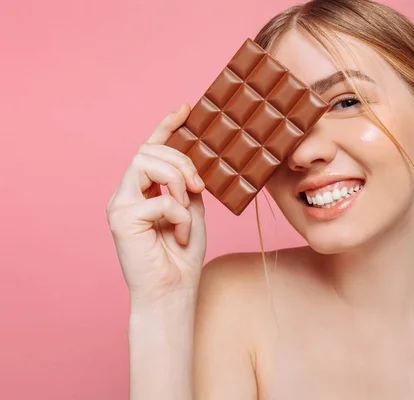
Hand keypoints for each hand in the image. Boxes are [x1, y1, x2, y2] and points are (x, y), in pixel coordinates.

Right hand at [106, 104, 206, 302]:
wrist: (172, 292)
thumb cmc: (182, 256)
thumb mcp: (192, 211)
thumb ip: (187, 185)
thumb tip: (192, 162)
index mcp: (142, 191)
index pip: (151, 150)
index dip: (166, 126)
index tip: (185, 108)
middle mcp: (126, 194)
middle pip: (147, 151)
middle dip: (180, 159)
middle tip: (198, 184)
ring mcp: (119, 205)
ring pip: (145, 162)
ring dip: (176, 180)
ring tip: (189, 205)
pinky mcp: (120, 219)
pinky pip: (159, 199)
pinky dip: (179, 215)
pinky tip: (181, 235)